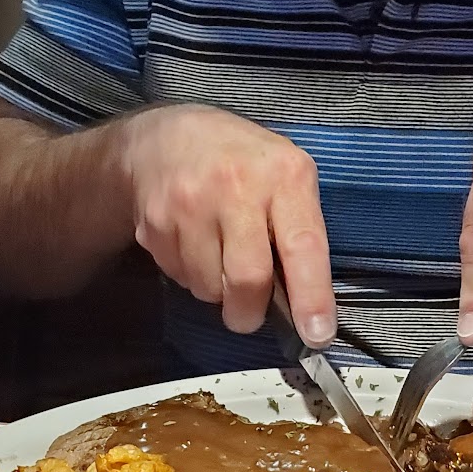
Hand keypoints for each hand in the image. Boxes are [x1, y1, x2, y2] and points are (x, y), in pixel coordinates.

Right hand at [121, 106, 334, 342]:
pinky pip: (181, 277)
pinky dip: (192, 276)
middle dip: (250, 312)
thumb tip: (306, 302)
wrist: (165, 137)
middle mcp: (236, 188)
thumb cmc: (243, 162)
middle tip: (249, 315)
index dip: (312, 296)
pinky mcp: (155, 224)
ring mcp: (190, 205)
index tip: (317, 334)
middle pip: (248, 279)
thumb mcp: (285, 175)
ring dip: (218, 291)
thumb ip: (299, 229)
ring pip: (209, 287)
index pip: (303, 244)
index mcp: (284, 176)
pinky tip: (195, 244)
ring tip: (219, 258)